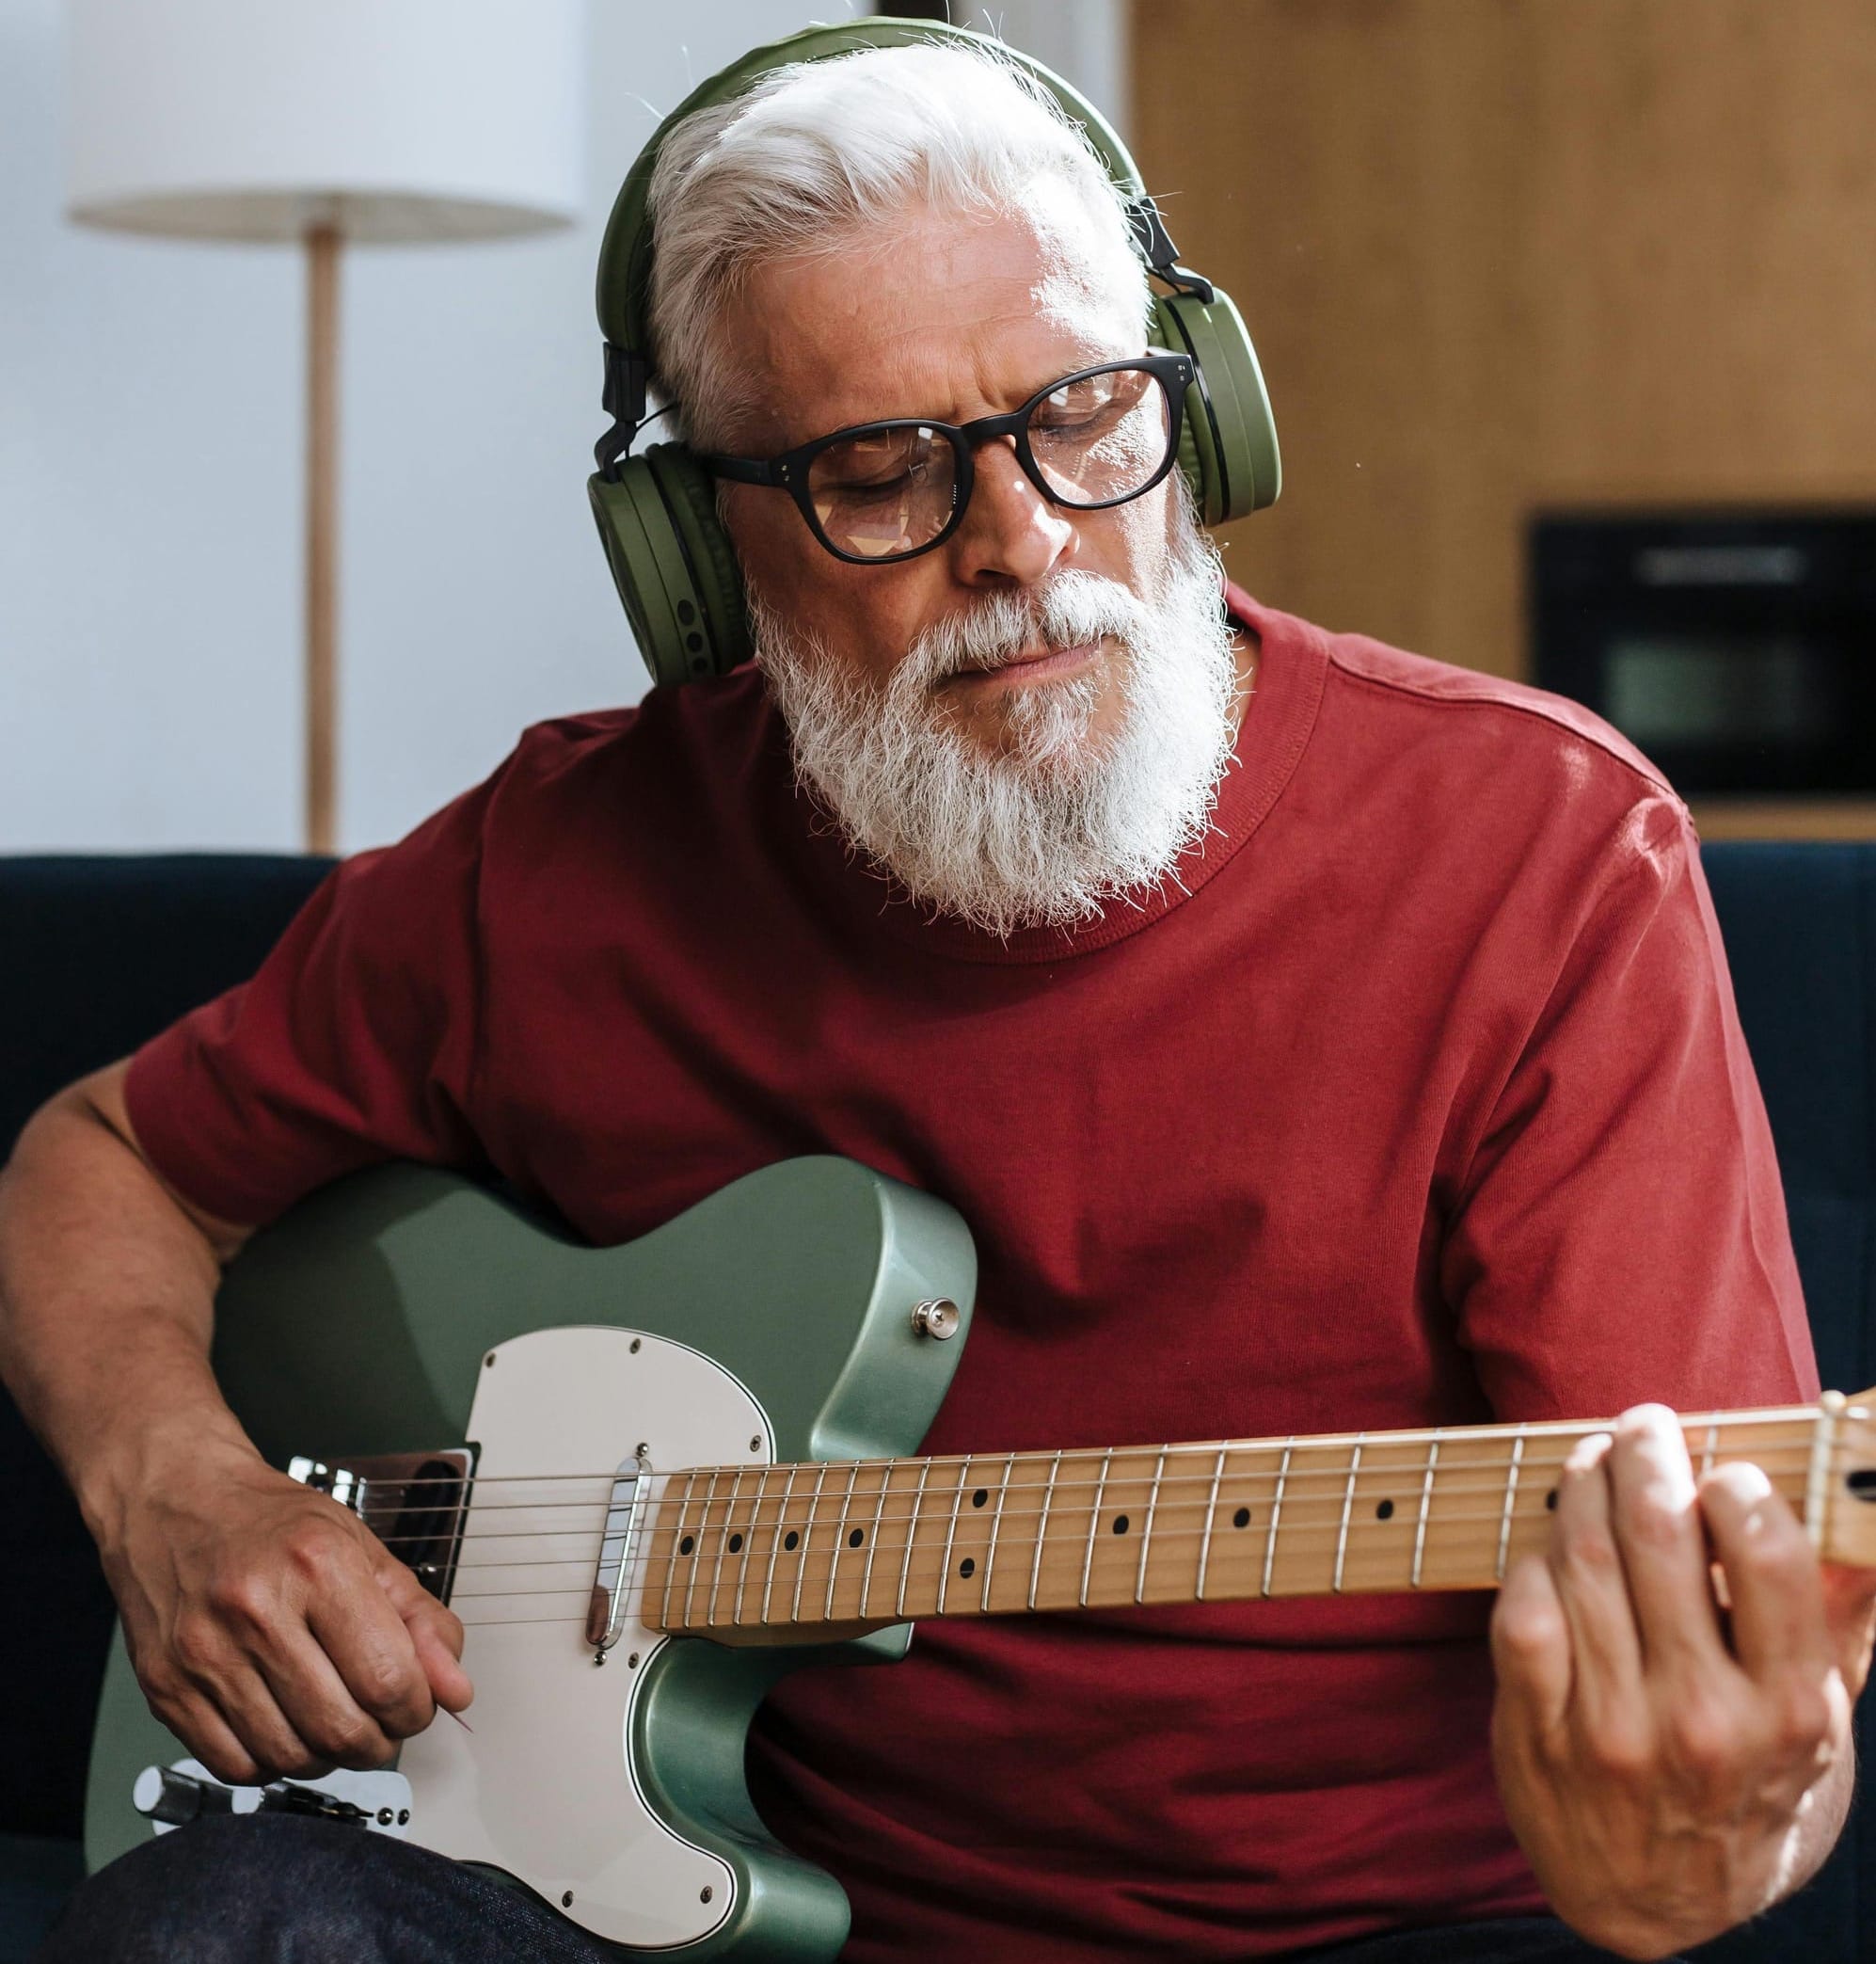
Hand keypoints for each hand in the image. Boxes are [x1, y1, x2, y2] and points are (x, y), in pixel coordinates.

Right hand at [99, 1438, 473, 1785]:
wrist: (172, 1500)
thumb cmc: (269, 1522)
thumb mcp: (361, 1547)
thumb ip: (418, 1618)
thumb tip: (454, 1688)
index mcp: (317, 1564)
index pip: (388, 1678)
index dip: (417, 1707)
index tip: (418, 1703)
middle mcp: (256, 1610)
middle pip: (341, 1728)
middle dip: (379, 1740)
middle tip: (382, 1721)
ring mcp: (204, 1653)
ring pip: (290, 1756)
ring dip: (328, 1757)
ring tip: (335, 1721)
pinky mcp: (166, 1689)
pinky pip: (233, 1766)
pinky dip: (272, 1763)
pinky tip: (285, 1728)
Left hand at [1489, 1403, 1875, 1960]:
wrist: (1660, 1905)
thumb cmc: (1749, 1784)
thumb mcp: (1821, 1720)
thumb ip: (1845, 1619)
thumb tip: (1864, 1510)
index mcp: (1788, 1707)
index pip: (1768, 1558)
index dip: (1739, 1487)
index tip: (1724, 1466)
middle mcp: (1703, 1718)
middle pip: (1661, 1536)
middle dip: (1647, 1456)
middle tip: (1644, 1425)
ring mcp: (1614, 1727)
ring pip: (1584, 1559)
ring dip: (1582, 1487)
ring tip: (1593, 1459)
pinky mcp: (1539, 1733)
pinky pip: (1524, 1612)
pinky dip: (1532, 1559)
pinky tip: (1550, 1542)